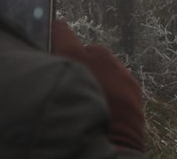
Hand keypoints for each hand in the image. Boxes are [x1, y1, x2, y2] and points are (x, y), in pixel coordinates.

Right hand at [51, 20, 145, 153]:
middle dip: (77, 62)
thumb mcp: (50, 91)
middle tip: (70, 84)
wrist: (106, 147)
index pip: (60, 30)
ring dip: (96, 74)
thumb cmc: (68, 121)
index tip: (49, 37)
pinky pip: (118, 77)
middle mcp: (97, 56)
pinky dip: (111, 85)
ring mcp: (118, 68)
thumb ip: (49, 72)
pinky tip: (105, 103)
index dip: (54, 34)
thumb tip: (45, 63)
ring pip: (103, 64)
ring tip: (90, 95)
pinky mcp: (132, 83)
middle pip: (84, 50)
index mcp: (72, 55)